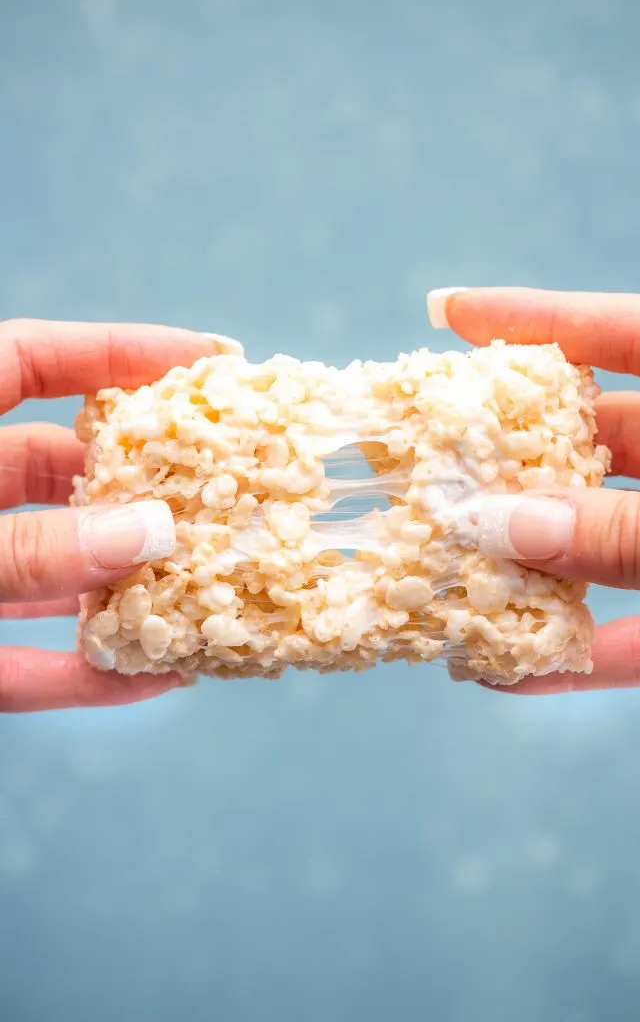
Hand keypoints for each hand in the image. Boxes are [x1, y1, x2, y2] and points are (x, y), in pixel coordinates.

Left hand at [0, 318, 223, 710]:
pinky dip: (83, 673)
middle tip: (224, 490)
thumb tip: (150, 532)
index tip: (212, 362)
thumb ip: (31, 545)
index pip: (30, 360)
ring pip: (52, 570)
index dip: (120, 351)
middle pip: (56, 471)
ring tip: (211, 590)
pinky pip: (24, 662)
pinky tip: (152, 678)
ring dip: (126, 588)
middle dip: (141, 484)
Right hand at [427, 286, 639, 693]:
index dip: (542, 319)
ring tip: (454, 574)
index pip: (634, 335)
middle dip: (523, 459)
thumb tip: (506, 527)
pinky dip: (590, 656)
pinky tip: (515, 674)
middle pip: (610, 446)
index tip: (448, 315)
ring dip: (542, 569)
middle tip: (439, 469)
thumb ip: (633, 532)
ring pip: (620, 546)